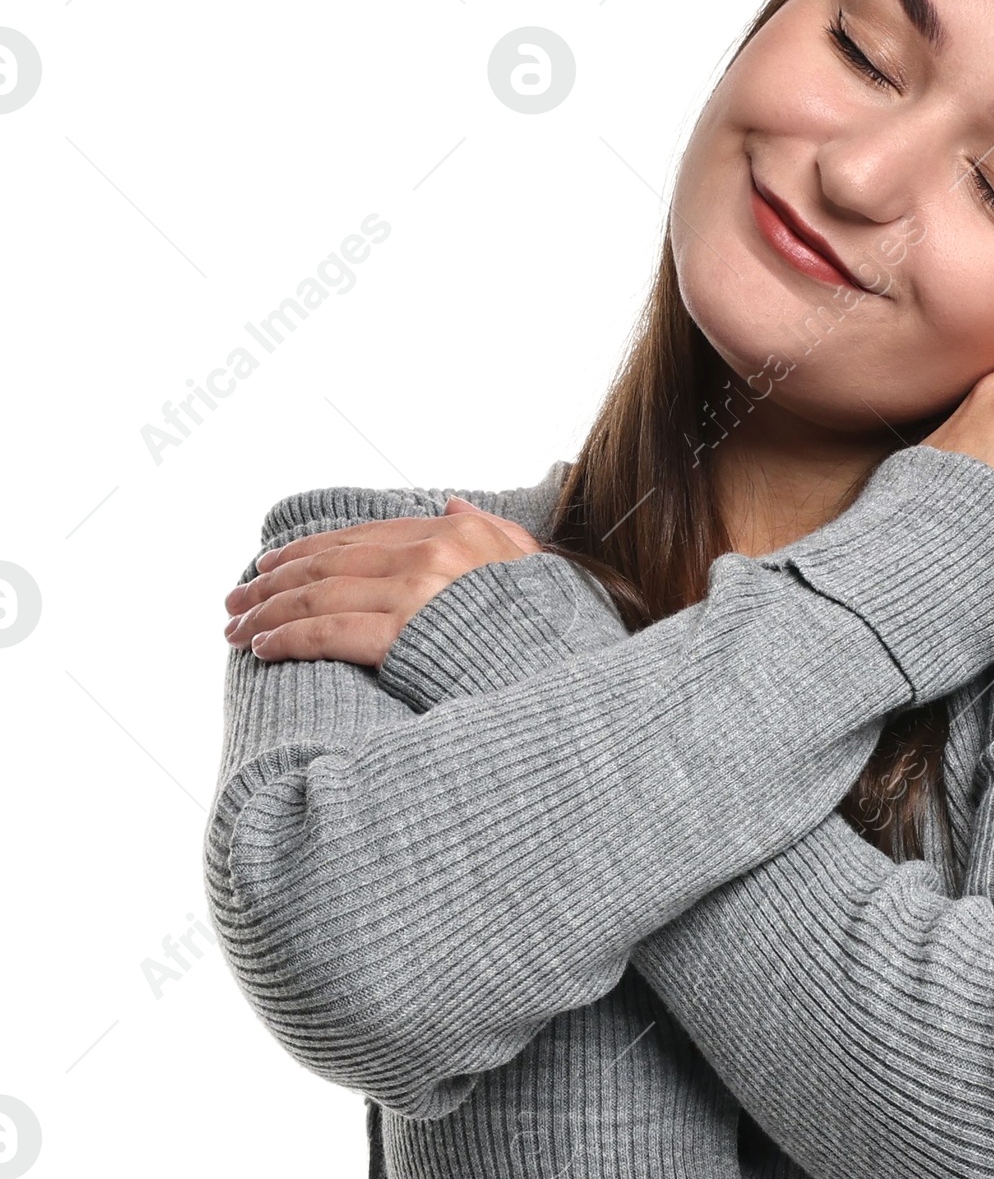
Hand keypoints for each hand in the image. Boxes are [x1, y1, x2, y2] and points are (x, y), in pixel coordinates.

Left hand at [222, 496, 540, 662]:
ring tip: (235, 628)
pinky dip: (287, 638)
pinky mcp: (404, 638)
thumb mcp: (532, 567)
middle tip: (234, 600)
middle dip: (272, 583)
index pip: (361, 537)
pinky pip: (328, 634)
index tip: (269, 566)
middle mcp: (430, 556)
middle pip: (329, 564)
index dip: (308, 551)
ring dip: (267, 612)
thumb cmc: (553, 629)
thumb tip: (454, 503)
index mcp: (456, 535)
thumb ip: (492, 531)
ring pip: (319, 596)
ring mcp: (415, 595)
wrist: (574, 676)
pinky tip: (262, 646)